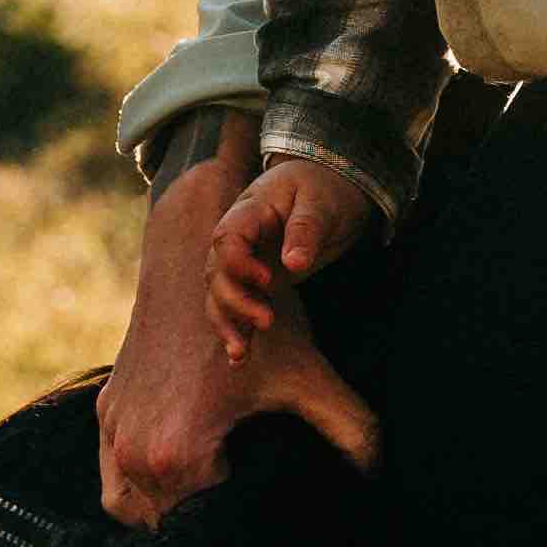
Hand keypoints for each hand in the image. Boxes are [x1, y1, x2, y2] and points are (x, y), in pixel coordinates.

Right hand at [103, 148, 381, 520]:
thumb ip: (352, 430)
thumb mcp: (309, 378)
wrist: (195, 261)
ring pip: (130, 509)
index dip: (235, 530)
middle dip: (201, 527)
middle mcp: (135, 451)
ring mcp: (113, 433)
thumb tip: (378, 475)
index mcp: (179, 453)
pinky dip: (137, 488)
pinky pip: (112, 478)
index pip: (202, 529)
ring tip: (207, 502)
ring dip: (164, 512)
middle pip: (166, 526)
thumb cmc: (255, 321)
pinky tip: (174, 480)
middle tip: (239, 514)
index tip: (261, 515)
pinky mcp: (105, 414)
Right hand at [206, 157, 378, 348]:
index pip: (226, 239)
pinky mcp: (256, 281)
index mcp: (250, 211)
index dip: (239, 263)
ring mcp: (245, 262)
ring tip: (241, 352)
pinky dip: (236, 330)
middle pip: (216, 272)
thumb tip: (294, 264)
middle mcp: (239, 239)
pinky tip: (239, 359)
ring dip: (228, 322)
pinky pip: (236, 306)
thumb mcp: (321, 201)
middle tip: (267, 321)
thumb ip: (306, 229)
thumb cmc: (324, 188)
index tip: (269, 279)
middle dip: (235, 301)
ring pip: (219, 294)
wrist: (330, 186)